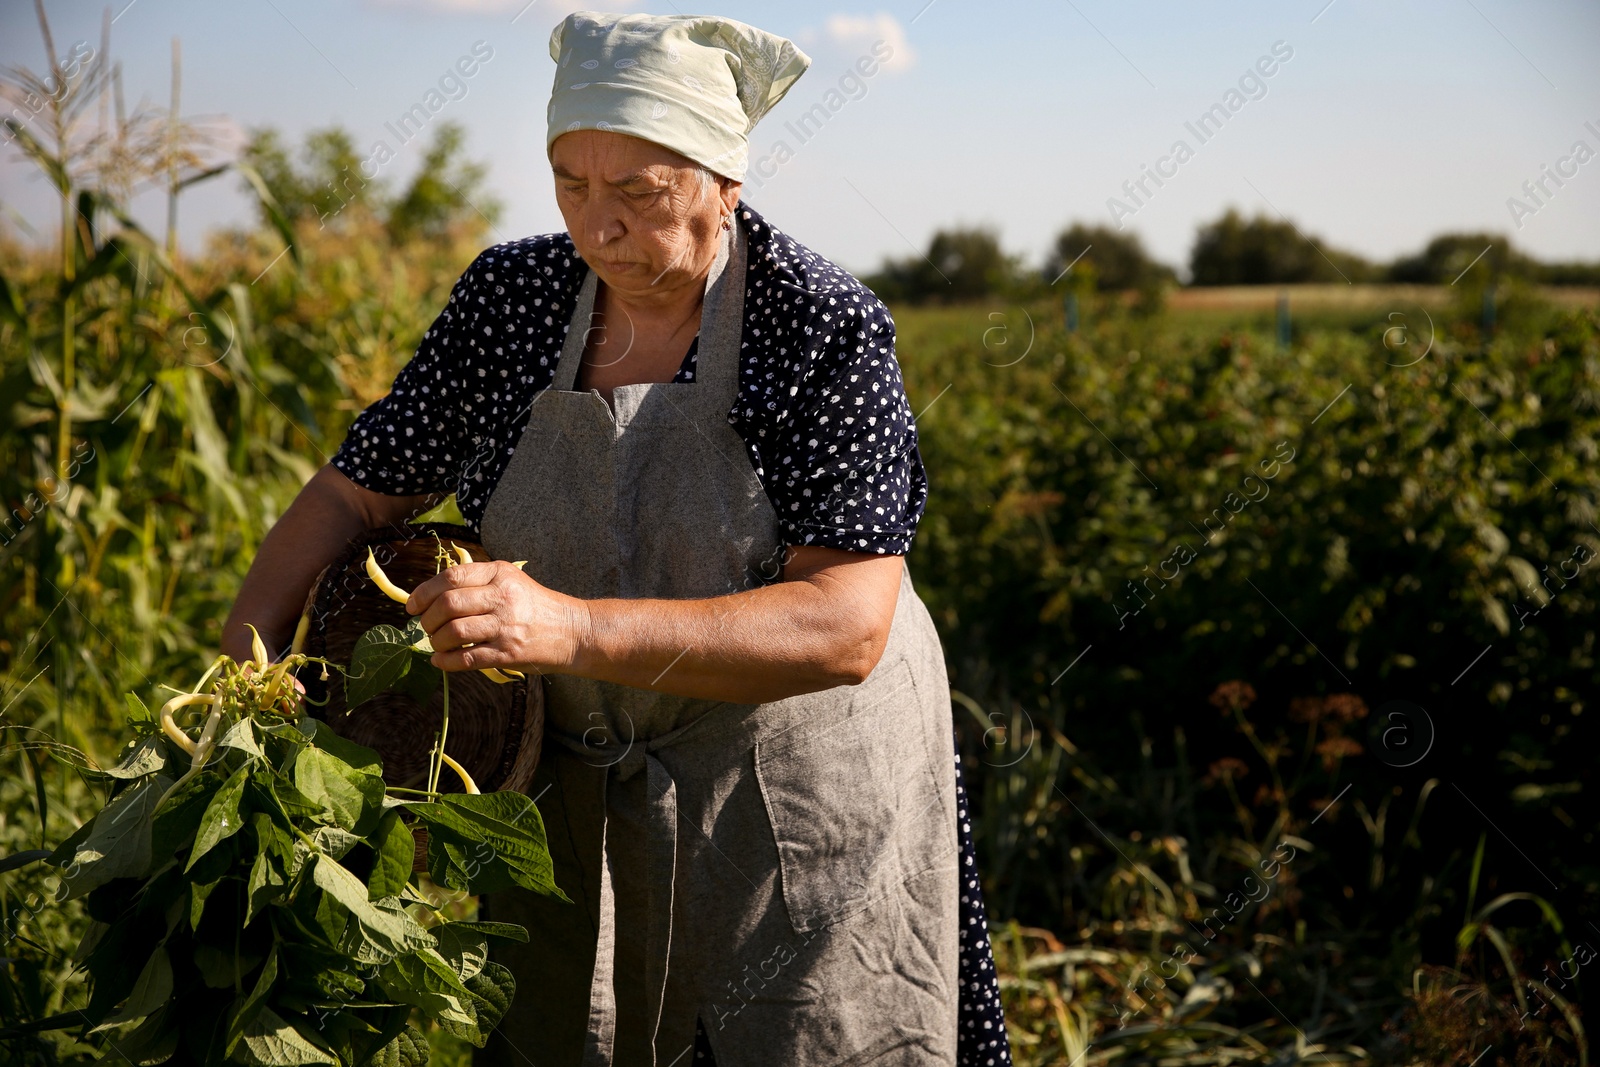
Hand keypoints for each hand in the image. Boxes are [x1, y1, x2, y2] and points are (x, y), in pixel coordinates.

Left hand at [408, 561, 588, 673]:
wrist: (573, 631)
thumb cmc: (535, 606)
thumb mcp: (510, 581)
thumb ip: (476, 583)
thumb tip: (430, 596)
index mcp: (500, 574)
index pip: (451, 578)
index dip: (424, 592)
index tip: (412, 606)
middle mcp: (503, 597)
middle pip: (448, 604)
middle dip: (428, 619)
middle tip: (426, 627)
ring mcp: (507, 626)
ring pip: (453, 632)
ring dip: (436, 641)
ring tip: (437, 644)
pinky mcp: (509, 653)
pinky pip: (466, 658)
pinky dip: (446, 662)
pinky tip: (442, 661)